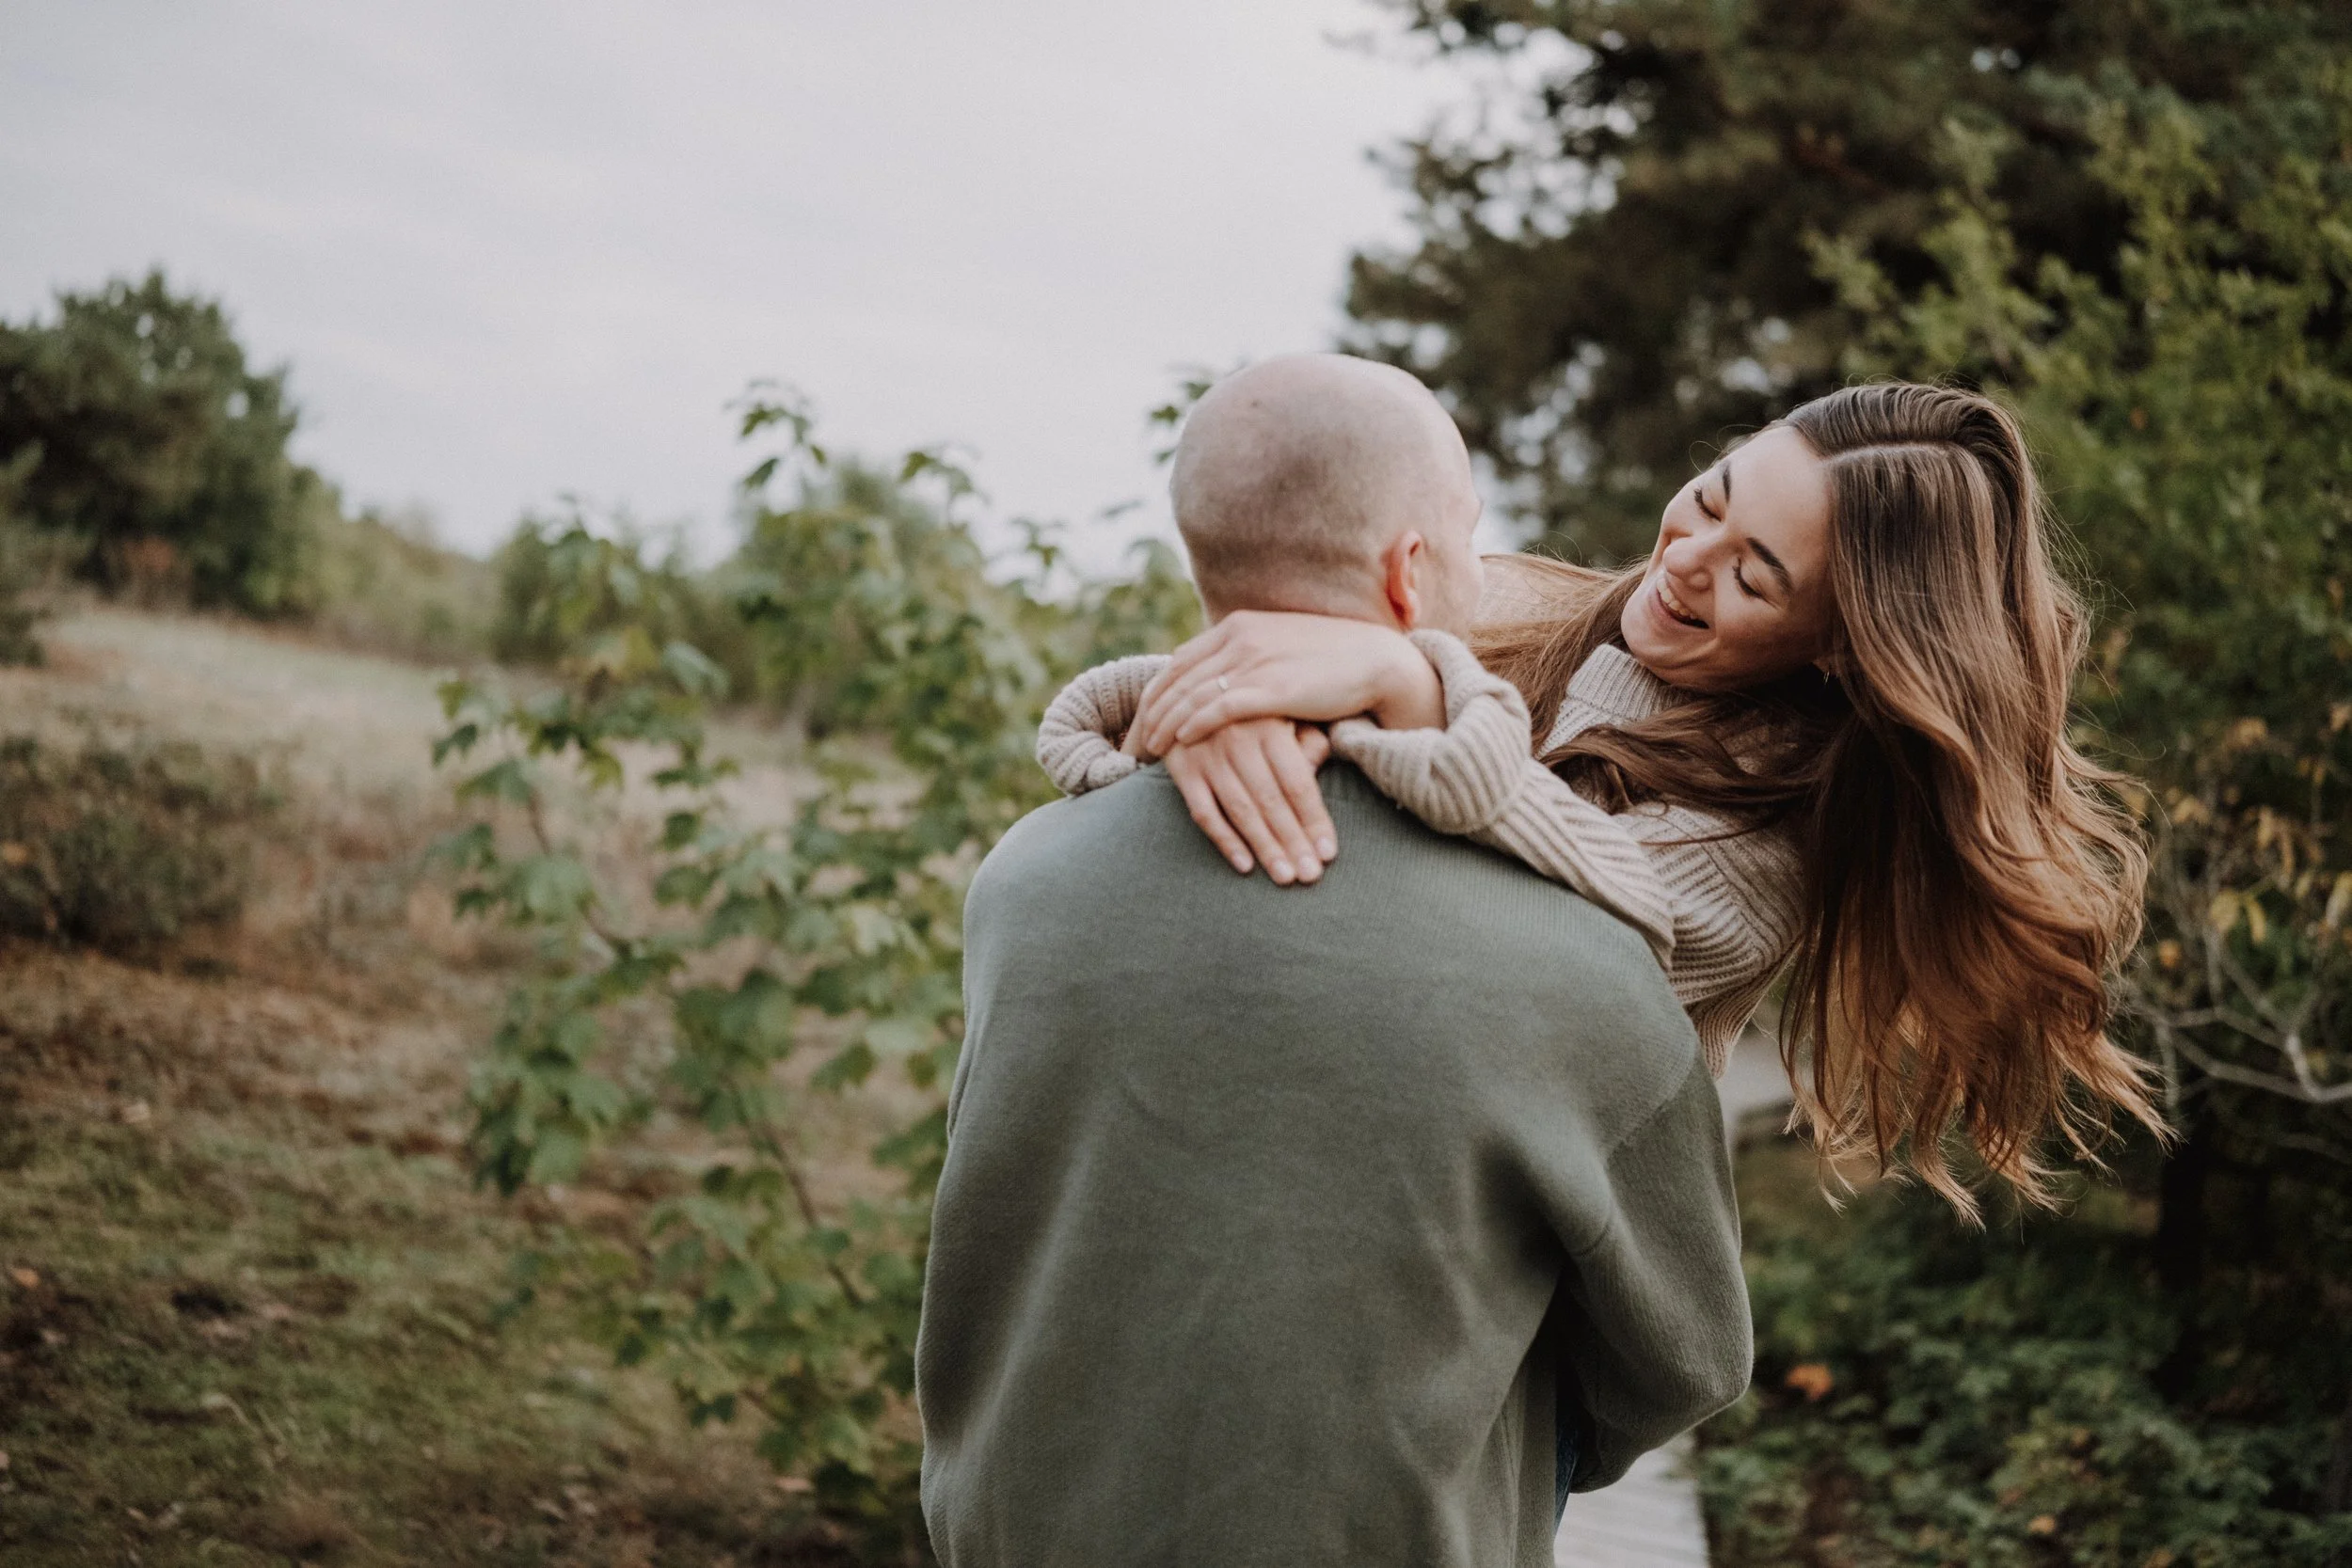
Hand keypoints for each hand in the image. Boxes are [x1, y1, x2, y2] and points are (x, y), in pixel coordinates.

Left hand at [1129, 611, 1444, 758]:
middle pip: (1176, 678)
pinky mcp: (1271, 687)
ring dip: (1165, 723)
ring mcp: (1254, 661)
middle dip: (1151, 711)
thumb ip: (1248, 657)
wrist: (1376, 660)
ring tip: (1150, 749)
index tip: (1142, 717)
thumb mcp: (1279, 649)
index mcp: (1238, 626)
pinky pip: (1219, 707)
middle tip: (1135, 741)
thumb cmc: (1330, 660)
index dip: (1157, 691)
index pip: (1180, 661)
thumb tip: (1220, 678)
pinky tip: (1181, 742)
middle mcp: (1239, 638)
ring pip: (1192, 694)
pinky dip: (1194, 724)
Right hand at [1163, 719, 1335, 884]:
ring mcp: (1207, 754)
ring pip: (1240, 810)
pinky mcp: (1182, 767)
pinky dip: (1224, 840)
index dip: (1314, 819)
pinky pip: (1203, 812)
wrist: (1190, 686)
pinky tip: (1245, 865)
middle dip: (1292, 841)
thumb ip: (1309, 739)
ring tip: (1284, 876)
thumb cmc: (1255, 708)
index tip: (1328, 853)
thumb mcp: (1286, 711)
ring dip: (1264, 847)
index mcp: (1269, 723)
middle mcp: (1237, 738)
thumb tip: (1320, 768)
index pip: (1297, 782)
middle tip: (1310, 876)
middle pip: (1271, 800)